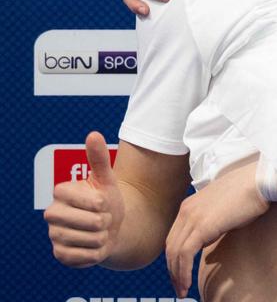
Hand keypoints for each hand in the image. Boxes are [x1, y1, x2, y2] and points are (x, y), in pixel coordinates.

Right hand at [44, 132, 123, 267]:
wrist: (110, 228)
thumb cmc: (106, 201)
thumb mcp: (106, 179)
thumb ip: (98, 158)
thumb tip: (93, 134)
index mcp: (61, 192)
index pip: (91, 200)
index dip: (103, 203)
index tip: (101, 202)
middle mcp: (52, 213)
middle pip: (93, 221)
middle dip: (106, 221)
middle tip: (103, 218)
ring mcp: (54, 235)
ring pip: (92, 239)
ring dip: (103, 236)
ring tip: (99, 231)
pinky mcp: (59, 255)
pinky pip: (87, 256)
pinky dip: (97, 252)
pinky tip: (94, 245)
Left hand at [165, 159, 268, 296]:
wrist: (260, 181)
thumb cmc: (249, 194)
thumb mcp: (223, 210)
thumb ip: (210, 224)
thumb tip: (206, 243)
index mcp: (189, 206)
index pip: (174, 238)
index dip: (174, 259)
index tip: (180, 274)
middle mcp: (186, 211)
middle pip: (170, 247)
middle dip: (172, 270)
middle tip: (179, 288)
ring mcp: (192, 218)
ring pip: (175, 253)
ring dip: (177, 275)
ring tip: (182, 291)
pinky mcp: (201, 226)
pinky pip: (184, 254)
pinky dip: (183, 272)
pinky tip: (187, 284)